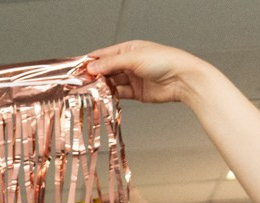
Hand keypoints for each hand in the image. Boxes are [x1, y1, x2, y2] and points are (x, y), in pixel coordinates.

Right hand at [84, 41, 214, 105]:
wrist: (182, 79)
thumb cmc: (164, 61)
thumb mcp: (133, 58)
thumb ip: (111, 63)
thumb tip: (91, 67)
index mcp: (129, 49)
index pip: (104, 54)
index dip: (90, 62)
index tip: (77, 69)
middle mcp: (130, 63)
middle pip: (106, 70)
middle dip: (94, 76)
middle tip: (80, 83)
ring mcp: (133, 78)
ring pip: (111, 83)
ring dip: (102, 87)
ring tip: (90, 92)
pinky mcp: (136, 92)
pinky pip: (119, 94)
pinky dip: (111, 96)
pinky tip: (103, 97)